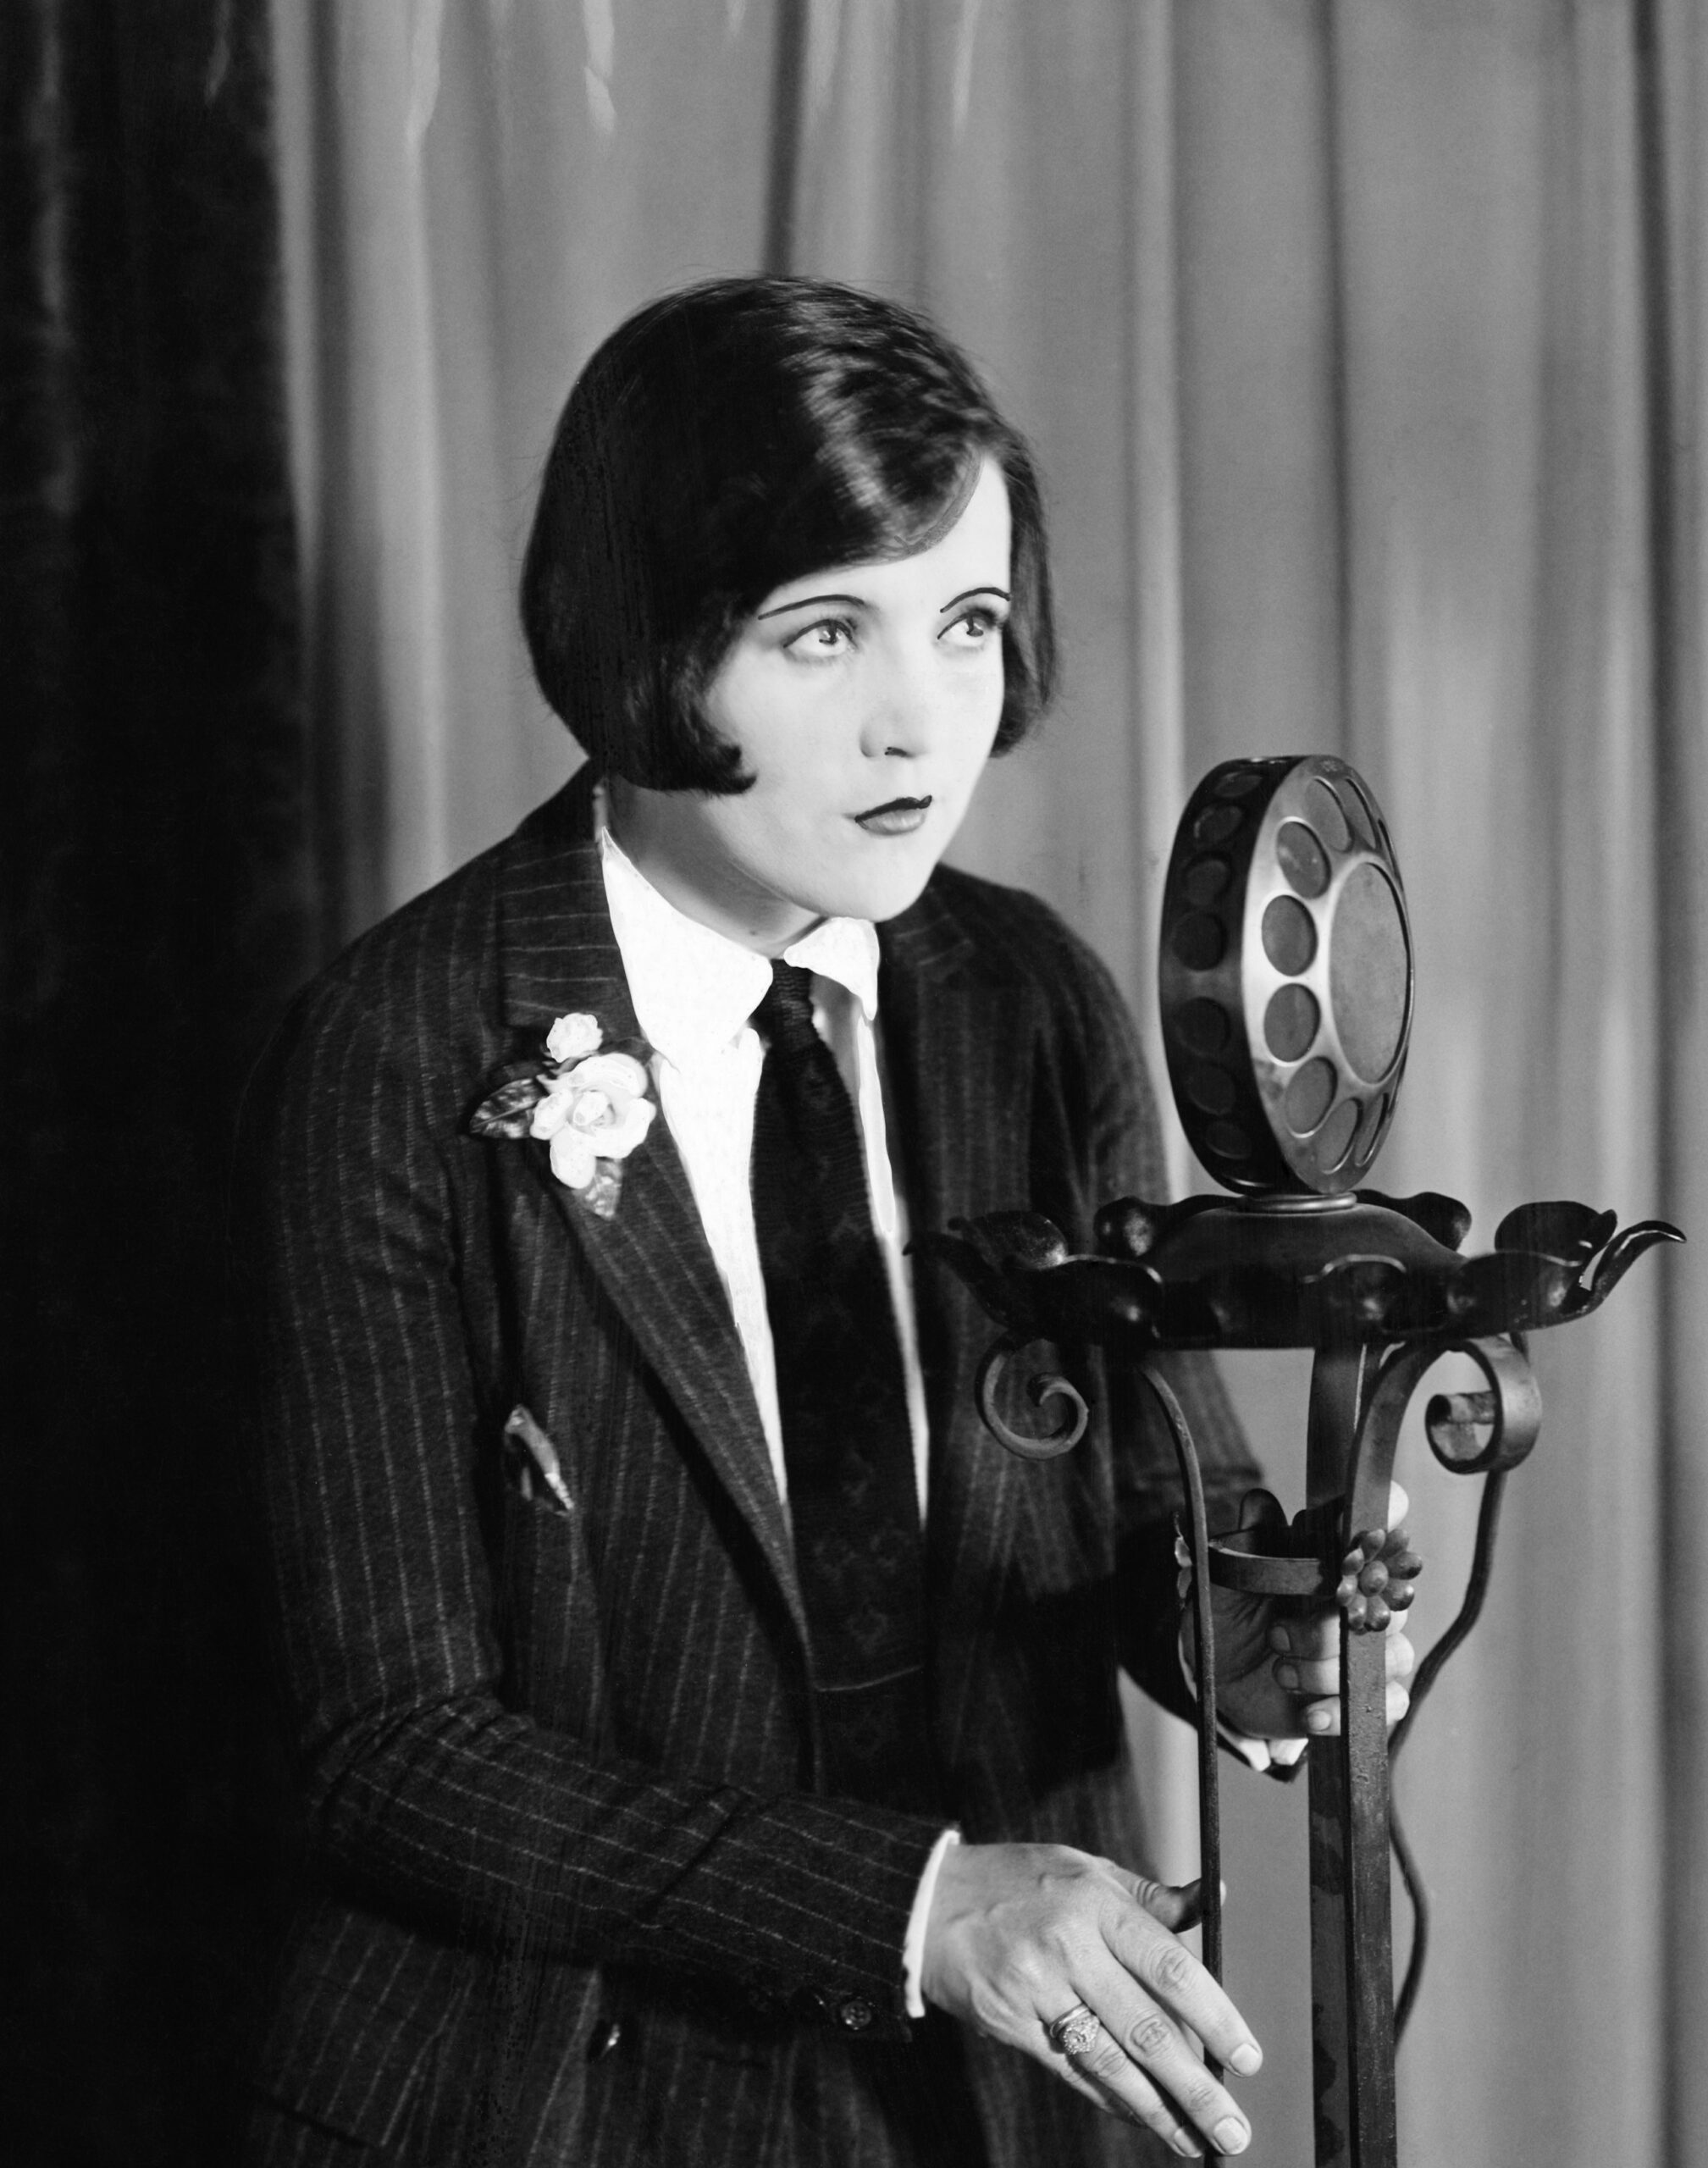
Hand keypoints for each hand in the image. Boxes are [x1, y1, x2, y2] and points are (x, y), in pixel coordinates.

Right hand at [921, 1841, 1260, 2157]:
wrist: (928, 1902)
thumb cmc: (1018, 1881)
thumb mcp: (1085, 1869)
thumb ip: (1149, 1896)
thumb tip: (1210, 1897)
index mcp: (1096, 1903)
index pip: (1168, 1965)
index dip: (1214, 2015)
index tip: (1247, 2055)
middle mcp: (1069, 1947)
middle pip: (1145, 2027)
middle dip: (1196, 2085)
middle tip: (1233, 2128)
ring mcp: (1037, 1988)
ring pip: (1110, 2060)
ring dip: (1159, 2108)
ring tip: (1196, 2140)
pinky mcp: (1011, 2023)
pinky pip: (1072, 2069)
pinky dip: (1112, 2099)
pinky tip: (1143, 2117)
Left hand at [1203, 1484, 1415, 1742]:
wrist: (1221, 1678)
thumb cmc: (1231, 1617)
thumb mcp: (1227, 1580)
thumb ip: (1246, 1543)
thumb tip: (1259, 1502)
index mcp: (1334, 1566)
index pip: (1381, 1539)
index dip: (1386, 1537)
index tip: (1354, 1554)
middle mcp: (1361, 1603)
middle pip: (1390, 1604)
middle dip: (1331, 1624)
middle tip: (1277, 1631)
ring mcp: (1369, 1651)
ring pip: (1392, 1655)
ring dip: (1329, 1667)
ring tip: (1282, 1671)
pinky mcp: (1364, 1696)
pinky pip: (1390, 1704)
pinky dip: (1344, 1710)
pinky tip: (1308, 1711)